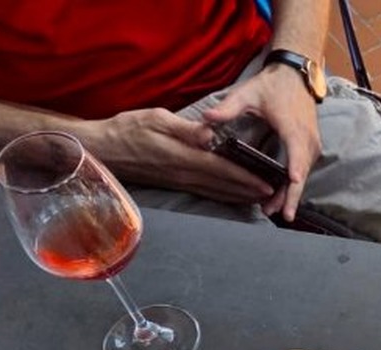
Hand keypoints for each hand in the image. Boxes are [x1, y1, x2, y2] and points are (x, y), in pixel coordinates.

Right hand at [77, 108, 274, 203]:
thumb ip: (185, 129)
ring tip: (263, 199)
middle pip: (225, 185)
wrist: (103, 150)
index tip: (268, 183)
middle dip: (251, 190)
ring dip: (241, 196)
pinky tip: (235, 197)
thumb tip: (209, 134)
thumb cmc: (128, 129)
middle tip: (276, 195)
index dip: (247, 177)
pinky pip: (206, 193)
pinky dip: (224, 196)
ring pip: (217, 192)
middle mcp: (184, 174)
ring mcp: (180, 182)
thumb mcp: (156, 119)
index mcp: (183, 157)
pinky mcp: (176, 184)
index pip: (222, 169)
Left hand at [202, 65, 322, 220]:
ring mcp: (311, 145)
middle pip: (301, 174)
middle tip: (276, 213)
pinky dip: (293, 185)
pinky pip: (302, 170)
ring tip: (275, 210)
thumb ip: (228, 107)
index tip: (291, 187)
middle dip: (290, 195)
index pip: (296, 154)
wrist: (296, 75)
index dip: (294, 173)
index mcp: (293, 128)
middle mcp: (307, 140)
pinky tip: (280, 197)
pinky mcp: (310, 148)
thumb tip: (207, 118)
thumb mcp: (248, 93)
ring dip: (291, 194)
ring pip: (303, 176)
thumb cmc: (272, 85)